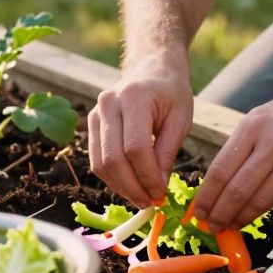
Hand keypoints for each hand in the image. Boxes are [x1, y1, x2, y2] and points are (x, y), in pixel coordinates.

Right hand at [88, 53, 193, 206]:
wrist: (152, 68)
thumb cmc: (171, 93)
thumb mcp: (180, 119)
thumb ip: (167, 152)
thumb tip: (157, 188)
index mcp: (134, 98)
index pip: (135, 147)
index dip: (147, 176)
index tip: (160, 194)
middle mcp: (108, 104)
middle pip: (113, 157)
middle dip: (132, 186)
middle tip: (150, 203)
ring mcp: (95, 113)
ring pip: (100, 162)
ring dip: (120, 187)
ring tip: (141, 198)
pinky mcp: (91, 124)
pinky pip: (97, 159)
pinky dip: (113, 178)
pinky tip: (130, 186)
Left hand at [193, 82, 272, 231]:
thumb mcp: (256, 121)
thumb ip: (238, 151)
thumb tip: (215, 189)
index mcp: (253, 128)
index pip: (221, 170)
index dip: (206, 197)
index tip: (197, 212)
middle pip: (237, 190)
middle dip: (220, 213)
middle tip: (210, 226)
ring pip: (259, 201)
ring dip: (240, 218)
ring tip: (229, 225)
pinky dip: (264, 209)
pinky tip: (252, 214)